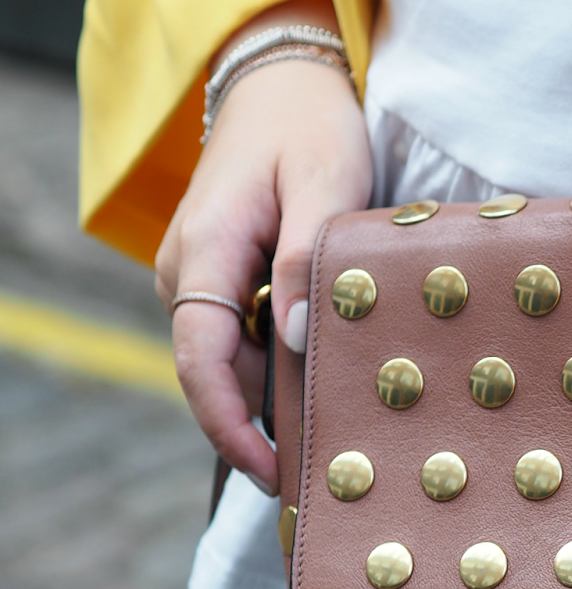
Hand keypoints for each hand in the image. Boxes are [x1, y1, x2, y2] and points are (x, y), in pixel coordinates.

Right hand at [153, 2, 369, 493]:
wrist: (284, 89)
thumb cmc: (310, 130)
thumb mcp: (325, 185)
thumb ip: (307, 263)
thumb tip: (296, 342)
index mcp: (206, 253)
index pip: (201, 363)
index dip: (231, 428)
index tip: (273, 473)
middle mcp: (190, 274)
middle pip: (219, 377)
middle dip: (263, 430)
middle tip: (328, 475)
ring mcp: (203, 279)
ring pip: (235, 365)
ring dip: (278, 403)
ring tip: (341, 443)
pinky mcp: (226, 282)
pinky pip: (245, 343)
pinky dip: (282, 372)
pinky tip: (331, 391)